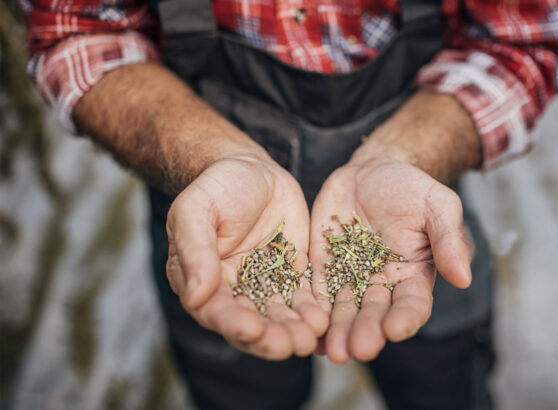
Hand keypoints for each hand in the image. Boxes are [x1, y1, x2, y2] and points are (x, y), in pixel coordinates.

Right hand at [166, 156, 328, 359]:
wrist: (251, 169)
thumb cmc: (216, 187)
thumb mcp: (197, 211)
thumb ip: (195, 251)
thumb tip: (196, 295)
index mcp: (202, 282)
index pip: (217, 312)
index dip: (234, 324)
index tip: (252, 330)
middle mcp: (233, 292)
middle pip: (252, 324)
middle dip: (271, 338)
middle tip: (291, 345)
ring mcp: (264, 286)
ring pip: (279, 317)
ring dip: (295, 330)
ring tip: (312, 338)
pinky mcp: (292, 276)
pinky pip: (303, 299)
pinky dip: (313, 311)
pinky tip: (326, 320)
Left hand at [309, 158, 472, 362]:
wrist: (373, 171)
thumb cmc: (412, 188)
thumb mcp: (438, 204)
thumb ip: (449, 239)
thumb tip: (464, 279)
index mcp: (414, 274)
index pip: (413, 304)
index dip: (405, 318)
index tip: (395, 329)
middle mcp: (383, 284)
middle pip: (374, 314)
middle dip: (366, 332)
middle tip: (358, 350)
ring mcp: (350, 278)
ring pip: (344, 311)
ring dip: (338, 332)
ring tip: (332, 351)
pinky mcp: (323, 268)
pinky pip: (316, 292)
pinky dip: (312, 312)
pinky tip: (305, 328)